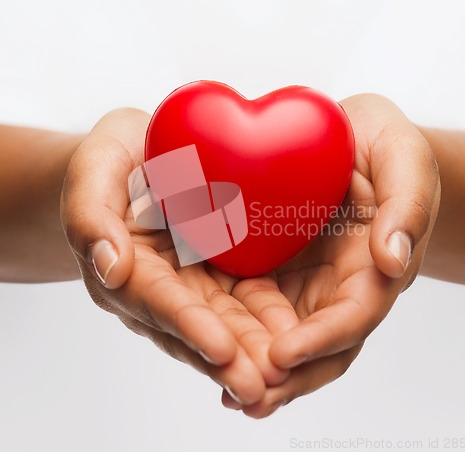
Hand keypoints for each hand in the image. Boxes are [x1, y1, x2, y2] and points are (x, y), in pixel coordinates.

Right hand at [60, 108, 289, 404]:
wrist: (137, 156)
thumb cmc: (111, 161)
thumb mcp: (93, 172)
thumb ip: (91, 216)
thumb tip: (110, 267)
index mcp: (126, 268)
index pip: (158, 300)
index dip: (188, 324)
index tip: (221, 349)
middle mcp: (160, 286)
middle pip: (195, 326)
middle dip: (228, 358)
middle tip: (262, 387)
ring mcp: (191, 282)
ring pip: (223, 322)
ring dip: (251, 352)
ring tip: (283, 378)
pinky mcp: (218, 272)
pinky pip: (243, 299)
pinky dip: (266, 322)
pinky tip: (294, 339)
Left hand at [221, 94, 440, 416]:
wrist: (353, 138)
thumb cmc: (385, 148)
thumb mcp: (404, 160)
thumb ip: (407, 205)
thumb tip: (394, 260)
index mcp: (374, 267)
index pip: (353, 317)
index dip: (321, 340)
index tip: (283, 355)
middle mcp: (338, 285)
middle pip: (316, 345)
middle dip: (284, 375)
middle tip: (243, 395)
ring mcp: (304, 280)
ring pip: (281, 334)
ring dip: (255, 363)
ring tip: (223, 388)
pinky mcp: (273, 265)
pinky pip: (253, 303)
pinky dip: (234, 328)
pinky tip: (206, 341)